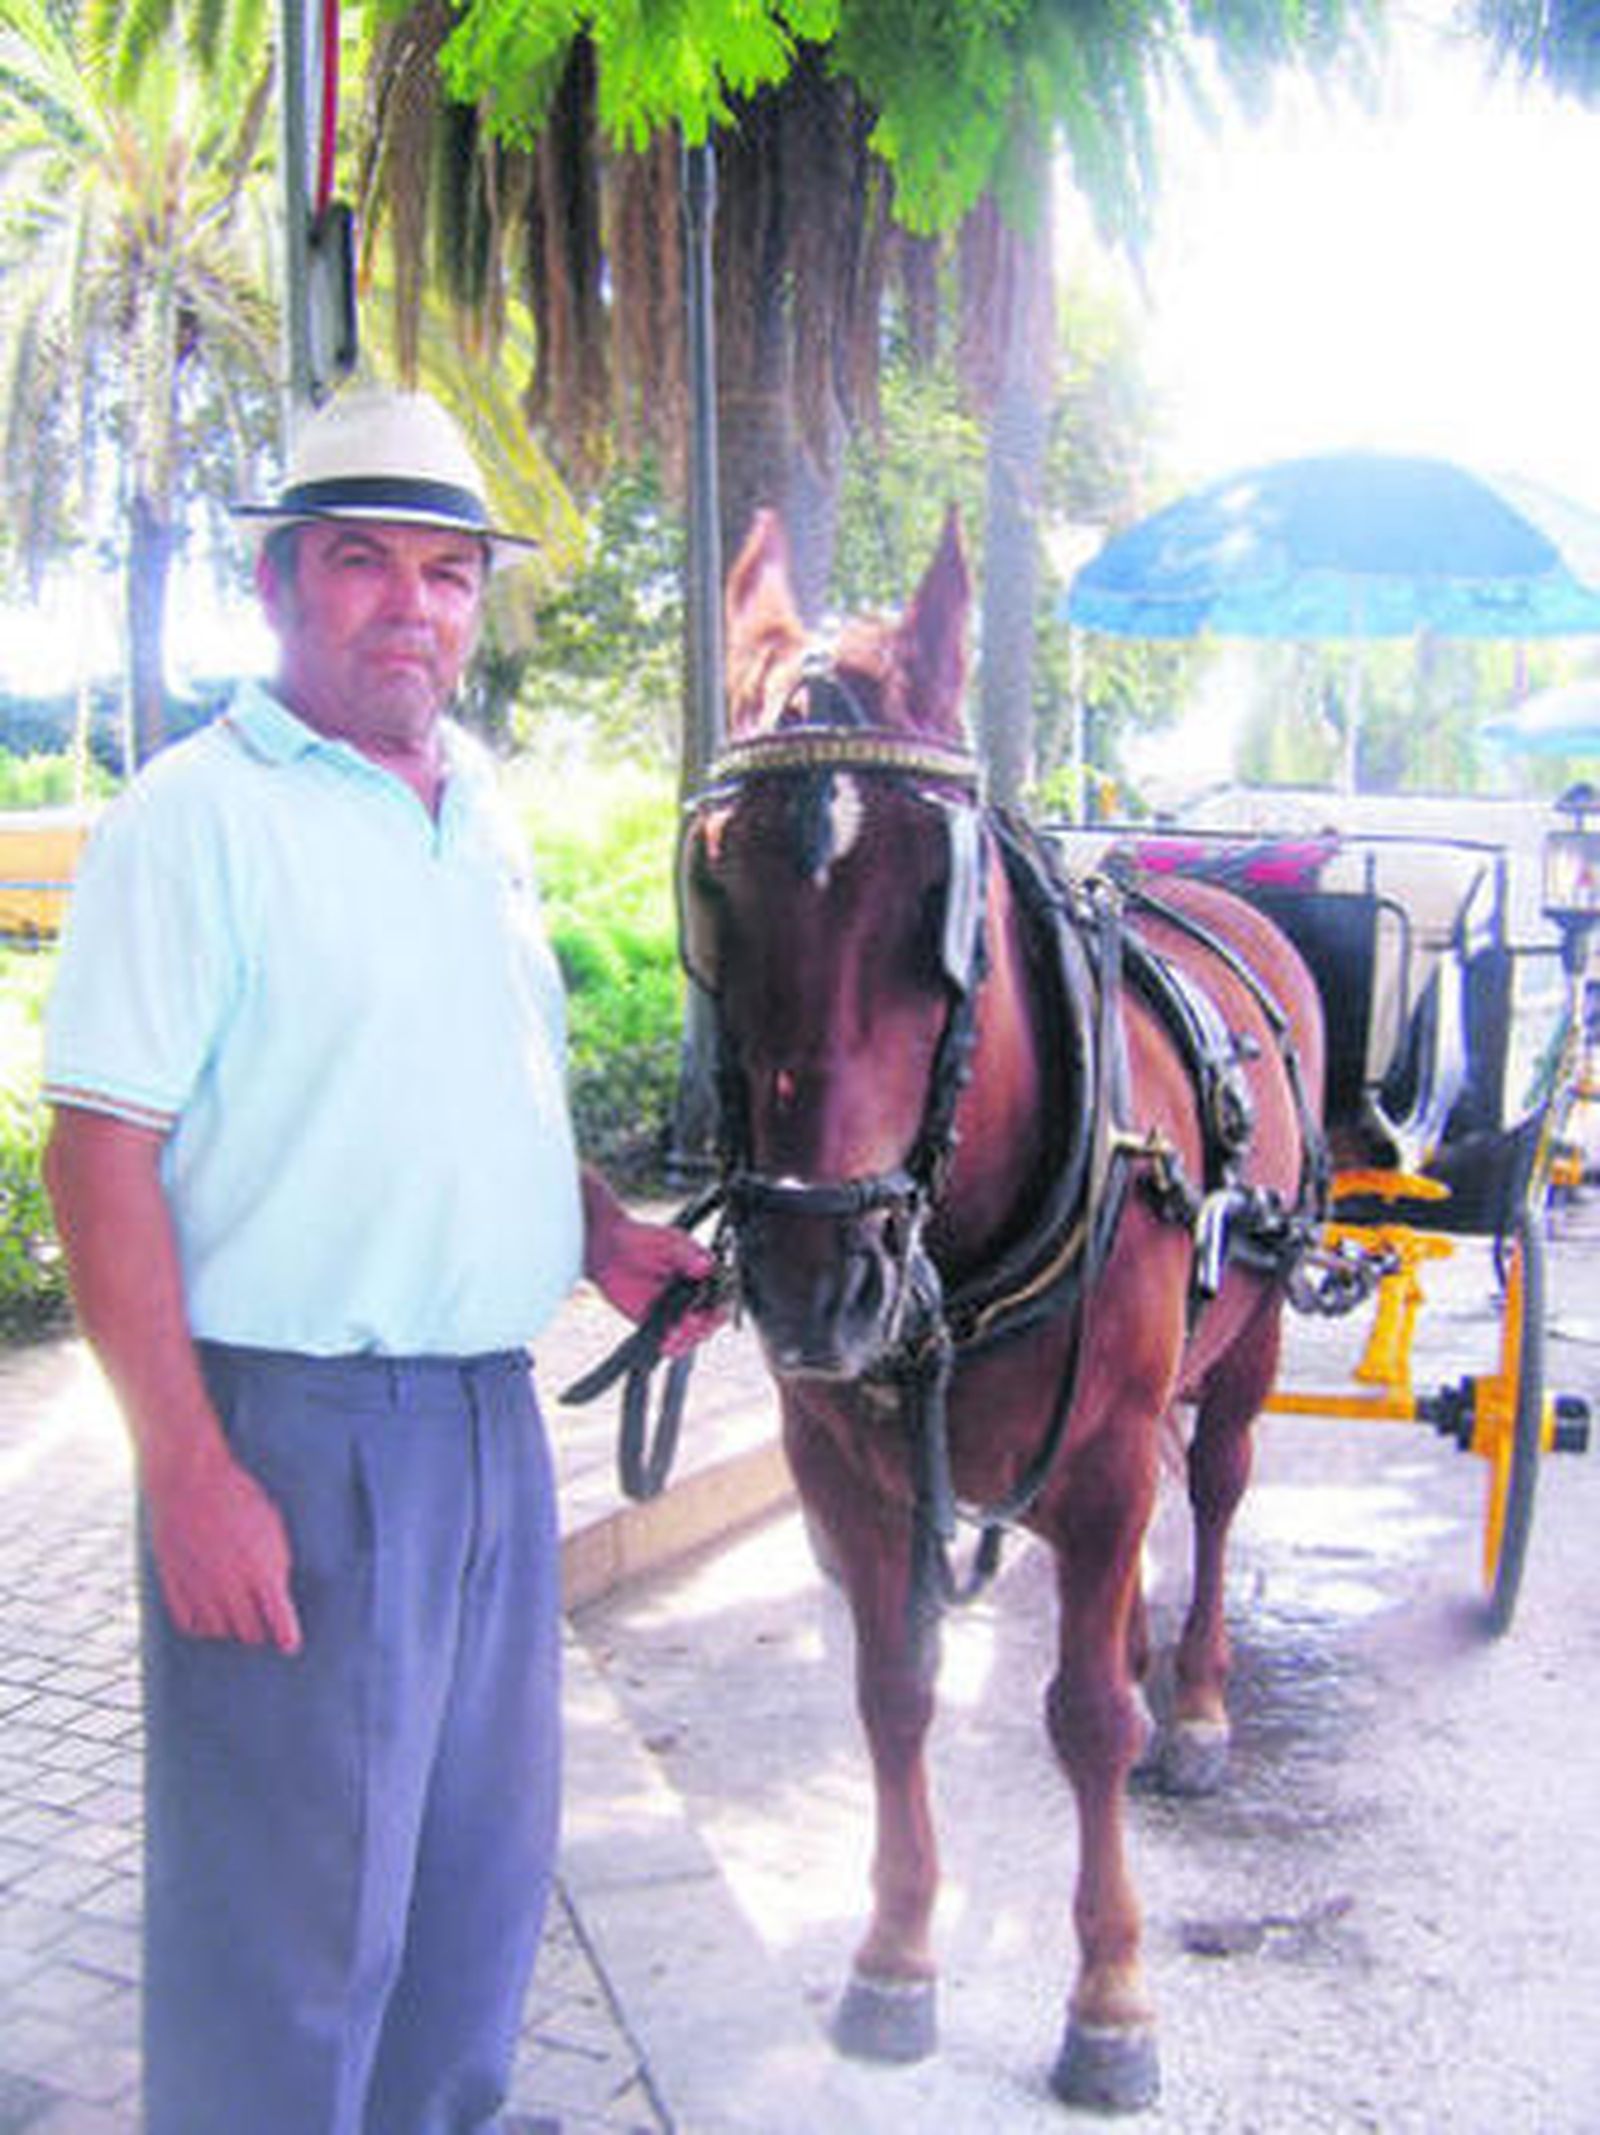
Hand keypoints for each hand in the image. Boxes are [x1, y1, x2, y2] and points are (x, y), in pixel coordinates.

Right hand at [144, 1448, 302, 1653]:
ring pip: (218, 1631)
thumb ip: (277, 1561)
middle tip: (262, 1630)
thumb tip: (278, 1590)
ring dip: (229, 1630)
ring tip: (235, 1621)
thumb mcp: (271, 1525)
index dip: (286, 1637)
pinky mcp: (173, 1584)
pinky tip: (207, 1617)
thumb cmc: (238, 1495)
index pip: (278, 1619)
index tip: (289, 1646)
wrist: (189, 1479)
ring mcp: (199, 1588)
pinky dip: (200, 1625)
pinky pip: (188, 1623)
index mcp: (261, 1569)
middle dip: (259, 1633)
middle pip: (248, 1632)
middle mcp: (230, 1586)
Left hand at [590, 1213, 725, 1355]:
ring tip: (676, 1335)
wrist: (610, 1249)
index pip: (722, 1295)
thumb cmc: (642, 1240)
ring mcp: (676, 1311)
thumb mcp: (667, 1242)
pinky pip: (668, 1341)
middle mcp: (693, 1296)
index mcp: (703, 1276)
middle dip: (705, 1326)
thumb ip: (687, 1254)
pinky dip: (670, 1346)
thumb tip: (705, 1265)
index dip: (722, 1305)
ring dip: (688, 1339)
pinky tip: (666, 1345)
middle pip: (710, 1320)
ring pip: (692, 1335)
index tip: (715, 1310)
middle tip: (693, 1321)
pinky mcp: (656, 1323)